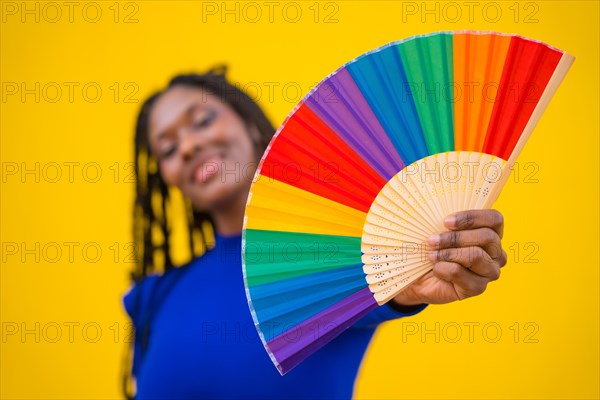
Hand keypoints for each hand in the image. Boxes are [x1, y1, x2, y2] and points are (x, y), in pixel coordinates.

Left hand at [391, 209, 506, 306]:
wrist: (422, 278)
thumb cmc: (434, 249)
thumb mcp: (439, 231)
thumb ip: (446, 221)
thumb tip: (436, 207)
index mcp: (491, 233)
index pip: (495, 219)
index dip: (472, 218)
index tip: (446, 222)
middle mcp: (496, 253)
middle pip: (486, 237)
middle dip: (455, 237)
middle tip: (432, 240)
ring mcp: (489, 272)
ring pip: (475, 255)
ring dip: (448, 253)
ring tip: (431, 255)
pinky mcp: (478, 288)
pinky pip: (460, 273)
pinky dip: (442, 269)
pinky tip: (436, 269)